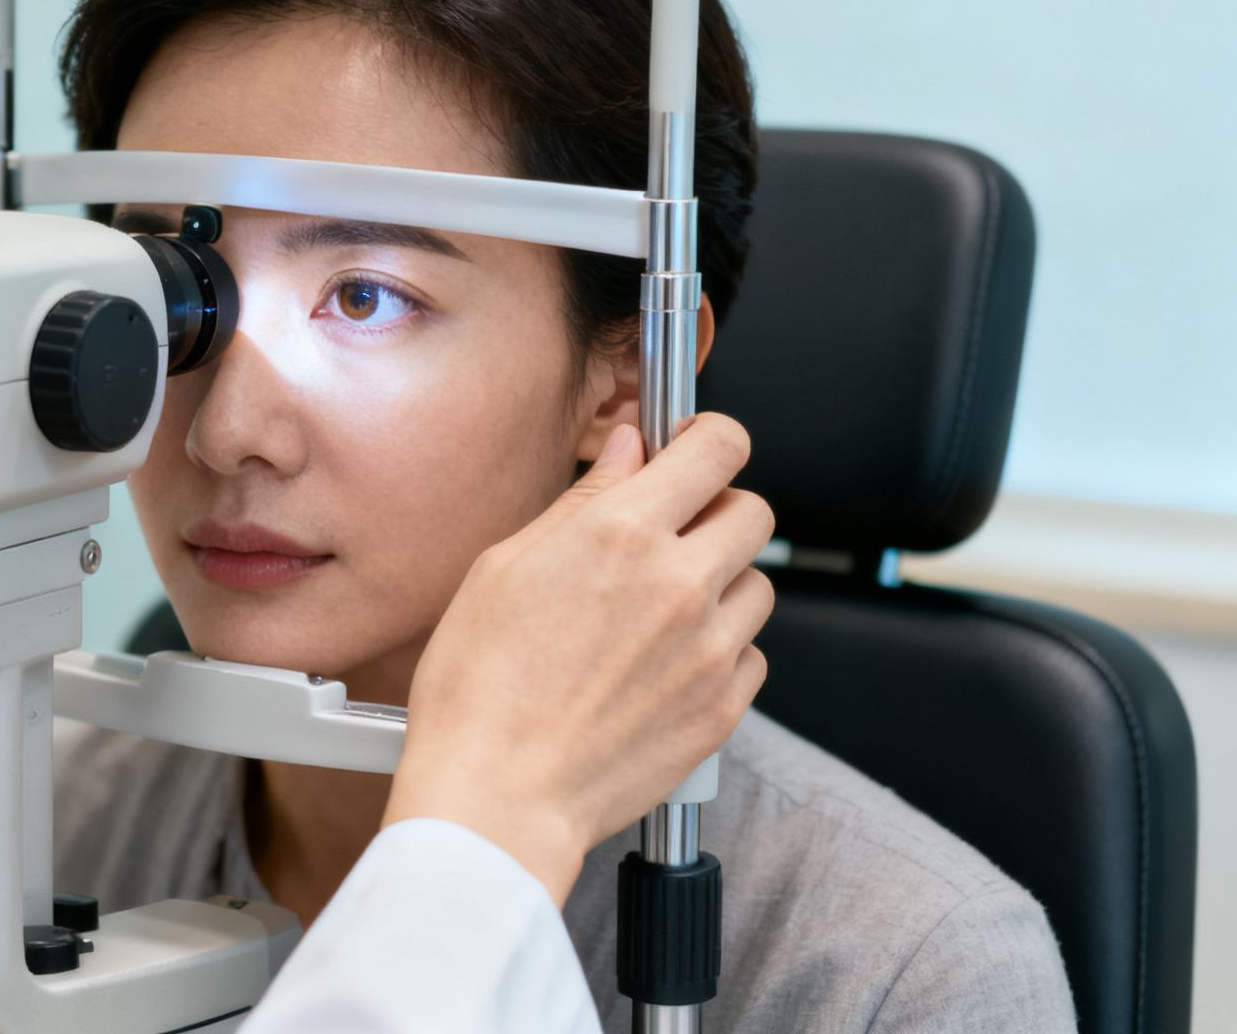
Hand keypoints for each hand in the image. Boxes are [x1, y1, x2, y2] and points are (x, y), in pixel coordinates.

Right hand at [383, 414, 772, 905]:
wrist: (496, 797)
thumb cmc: (478, 690)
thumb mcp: (502, 569)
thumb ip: (581, 503)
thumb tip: (627, 455)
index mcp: (621, 534)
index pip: (718, 448)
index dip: (710, 439)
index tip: (696, 450)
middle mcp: (679, 584)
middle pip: (754, 511)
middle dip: (718, 511)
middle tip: (675, 534)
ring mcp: (709, 649)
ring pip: (759, 586)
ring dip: (721, 585)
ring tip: (661, 613)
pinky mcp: (721, 708)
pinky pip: (751, 656)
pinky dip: (718, 652)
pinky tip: (663, 667)